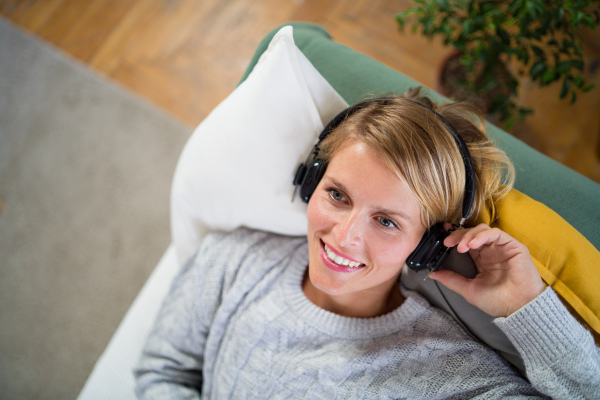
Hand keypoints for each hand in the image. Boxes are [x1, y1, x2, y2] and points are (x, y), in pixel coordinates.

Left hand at [429, 223, 544, 317]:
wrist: (518, 308)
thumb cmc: (498, 301)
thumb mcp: (469, 289)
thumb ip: (452, 280)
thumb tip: (433, 273)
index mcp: (481, 259)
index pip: (465, 241)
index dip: (454, 237)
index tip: (442, 239)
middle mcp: (491, 250)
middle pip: (472, 233)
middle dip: (458, 235)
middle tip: (447, 242)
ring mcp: (502, 247)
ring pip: (482, 230)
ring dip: (469, 235)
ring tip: (461, 247)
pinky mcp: (513, 246)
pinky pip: (496, 234)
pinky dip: (482, 236)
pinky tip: (473, 244)